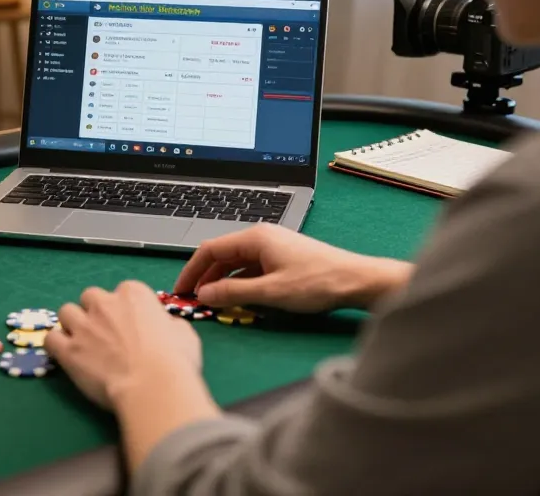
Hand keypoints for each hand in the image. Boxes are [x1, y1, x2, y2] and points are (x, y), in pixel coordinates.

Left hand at [45, 280, 202, 409]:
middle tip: (106, 335)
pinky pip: (50, 338)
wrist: (153, 386)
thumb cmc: (175, 360)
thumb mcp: (184, 334)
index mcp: (134, 294)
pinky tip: (65, 355)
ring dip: (73, 324)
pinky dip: (56, 344)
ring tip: (82, 343)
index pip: (124, 291)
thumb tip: (164, 328)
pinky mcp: (68, 349)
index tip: (131, 327)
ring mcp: (83, 325)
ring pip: (66, 312)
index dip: (126, 310)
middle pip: (91, 297)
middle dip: (96, 312)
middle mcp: (105, 303)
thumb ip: (168, 325)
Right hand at [174, 224, 412, 312]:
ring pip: (237, 262)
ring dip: (223, 281)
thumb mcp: (271, 292)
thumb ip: (234, 293)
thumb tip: (204, 294)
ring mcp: (273, 246)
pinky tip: (240, 298)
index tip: (181, 289)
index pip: (210, 249)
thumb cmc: (318, 282)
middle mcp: (262, 236)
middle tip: (193, 299)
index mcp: (255, 237)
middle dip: (205, 277)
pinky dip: (241, 282)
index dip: (192, 270)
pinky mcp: (283, 258)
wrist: (358, 281)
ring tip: (213, 302)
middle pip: (222, 255)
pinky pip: (252, 267)